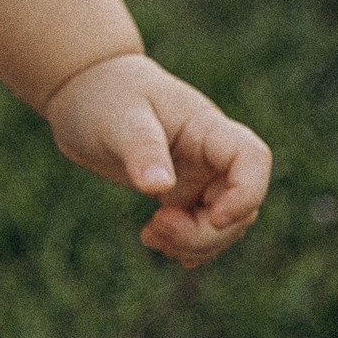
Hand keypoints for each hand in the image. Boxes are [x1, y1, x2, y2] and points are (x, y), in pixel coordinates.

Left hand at [42, 52, 269, 265]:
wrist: (84, 93)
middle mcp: (211, 155)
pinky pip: (200, 227)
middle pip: (241, 205)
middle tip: (154, 230)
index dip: (247, 194)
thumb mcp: (119, 119)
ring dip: (193, 242)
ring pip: (222, 224)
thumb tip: (161, 188)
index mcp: (207, 129)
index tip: (213, 217)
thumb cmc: (106, 95)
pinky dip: (185, 244)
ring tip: (149, 236)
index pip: (252, 159)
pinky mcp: (180, 193)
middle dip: (205, 232)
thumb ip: (143, 151)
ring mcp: (198, 176)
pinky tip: (158, 242)